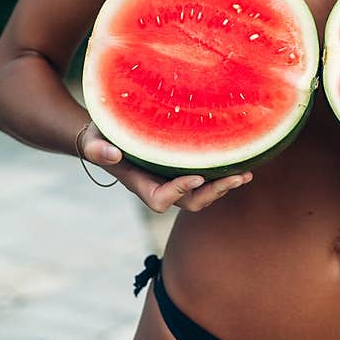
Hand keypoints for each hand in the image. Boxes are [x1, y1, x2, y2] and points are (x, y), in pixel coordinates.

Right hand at [78, 121, 251, 212]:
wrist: (106, 137)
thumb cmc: (98, 137)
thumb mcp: (92, 139)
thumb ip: (97, 149)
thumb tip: (112, 155)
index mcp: (140, 184)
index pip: (161, 199)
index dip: (179, 192)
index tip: (196, 175)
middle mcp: (160, 187)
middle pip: (191, 202)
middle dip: (214, 192)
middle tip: (237, 177)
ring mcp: (174, 181)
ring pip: (203, 194)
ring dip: (224, 187)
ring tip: (246, 173)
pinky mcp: (183, 170)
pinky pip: (207, 180)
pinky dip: (223, 174)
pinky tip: (241, 161)